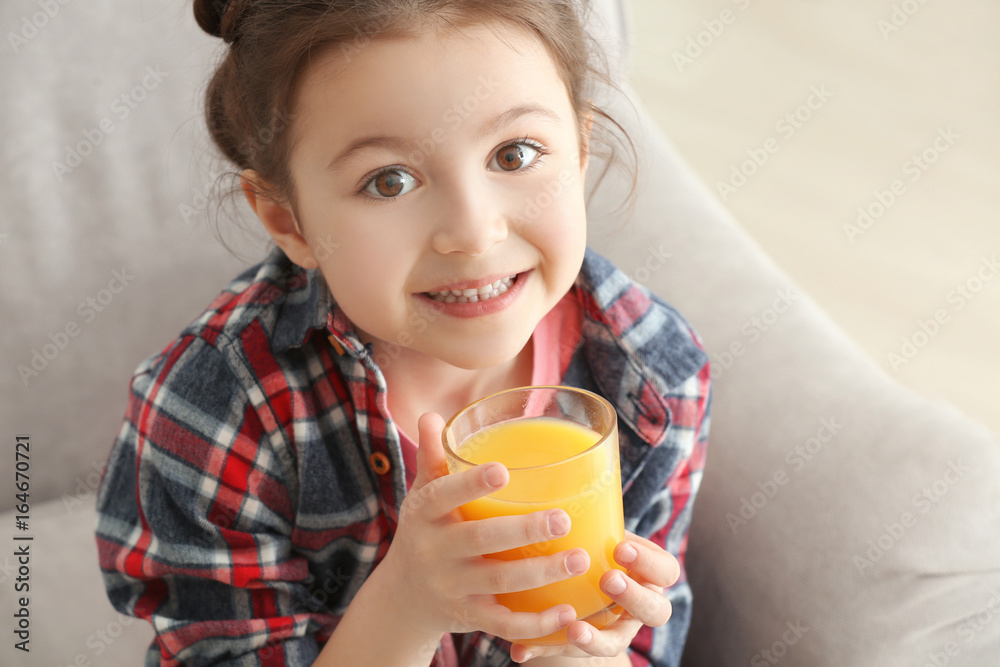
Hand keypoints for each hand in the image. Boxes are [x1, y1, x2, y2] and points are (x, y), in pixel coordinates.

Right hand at [379, 412, 589, 641]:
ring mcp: (452, 586)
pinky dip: (536, 624)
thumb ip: (432, 460)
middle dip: (522, 530)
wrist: (404, 596)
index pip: (442, 496)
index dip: (470, 485)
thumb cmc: (426, 531)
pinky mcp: (469, 616)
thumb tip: (431, 416)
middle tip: (562, 519)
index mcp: (424, 514)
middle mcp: (435, 552)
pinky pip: (504, 624)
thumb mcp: (422, 496)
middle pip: (479, 540)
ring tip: (581, 558)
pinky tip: (568, 611)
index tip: (502, 471)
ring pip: (499, 582)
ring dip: (542, 572)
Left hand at [509, 532, 679, 662]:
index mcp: (648, 573)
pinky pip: (572, 654)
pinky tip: (523, 650)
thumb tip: (556, 497)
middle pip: (656, 611)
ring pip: (617, 642)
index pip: (666, 570)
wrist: (579, 584)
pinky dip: (547, 649)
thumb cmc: (593, 545)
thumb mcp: (598, 533)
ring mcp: (617, 629)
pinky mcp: (588, 646)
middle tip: (608, 580)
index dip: (649, 562)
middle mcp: (639, 604)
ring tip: (574, 630)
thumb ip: (587, 520)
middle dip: (633, 597)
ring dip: (596, 639)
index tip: (620, 548)